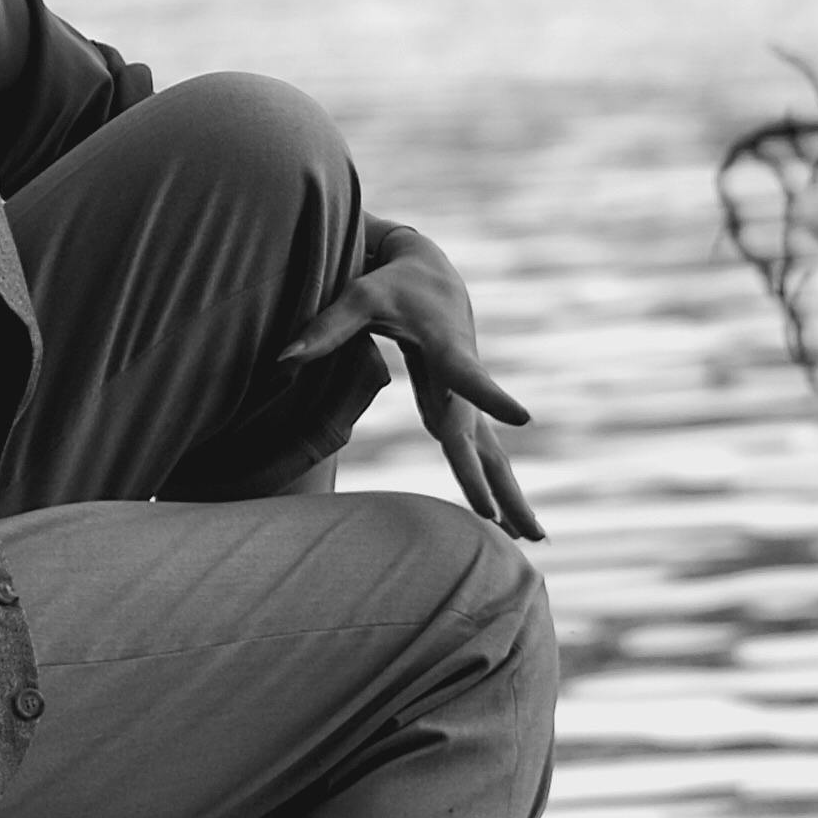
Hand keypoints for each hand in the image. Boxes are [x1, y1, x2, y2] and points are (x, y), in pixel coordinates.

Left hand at [310, 226, 540, 543]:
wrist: (435, 276)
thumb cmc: (394, 285)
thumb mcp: (360, 297)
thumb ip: (326, 328)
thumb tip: (282, 360)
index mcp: (448, 349)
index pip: (469, 377)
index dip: (492, 398)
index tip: (523, 418)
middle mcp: (464, 383)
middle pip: (481, 439)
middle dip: (494, 481)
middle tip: (502, 522)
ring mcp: (466, 402)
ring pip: (494, 456)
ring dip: (514, 497)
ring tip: (535, 541)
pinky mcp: (462, 413)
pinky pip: (485, 458)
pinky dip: (500, 489)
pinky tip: (511, 526)